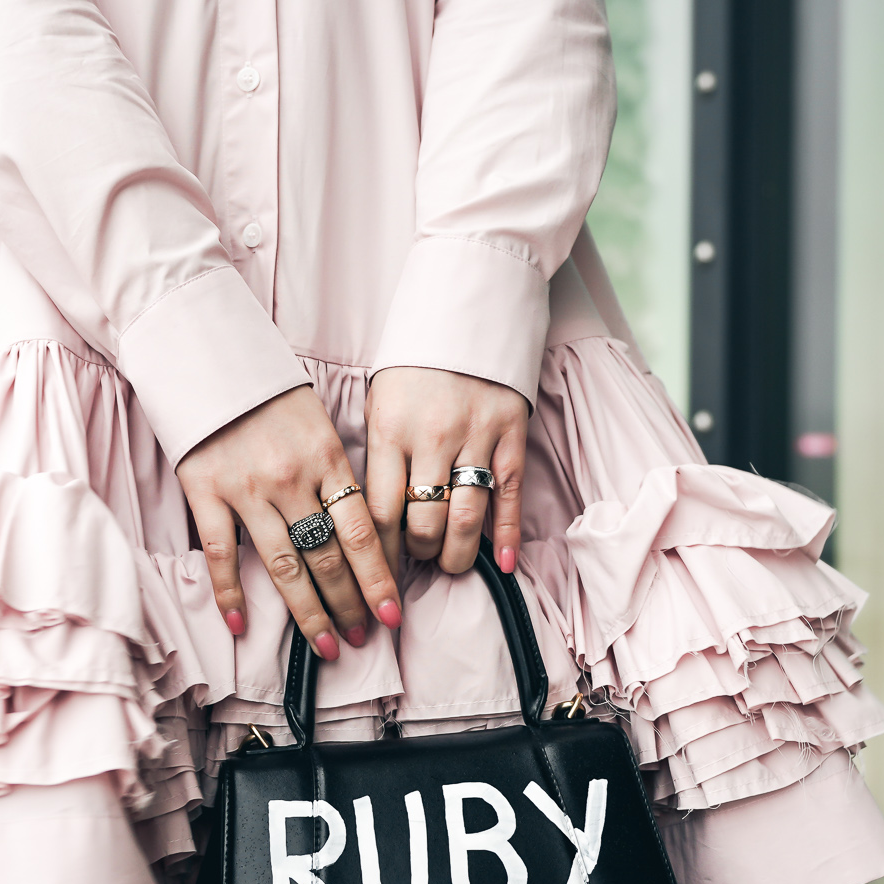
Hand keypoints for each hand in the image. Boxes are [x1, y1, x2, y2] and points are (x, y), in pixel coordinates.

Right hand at [175, 387, 401, 660]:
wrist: (207, 357)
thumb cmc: (269, 394)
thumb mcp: (318, 423)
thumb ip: (337, 475)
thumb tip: (362, 530)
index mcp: (327, 458)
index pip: (364, 532)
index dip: (380, 579)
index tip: (393, 614)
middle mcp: (292, 479)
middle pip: (330, 557)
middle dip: (351, 605)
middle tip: (364, 639)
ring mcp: (247, 489)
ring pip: (285, 566)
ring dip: (310, 613)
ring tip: (327, 645)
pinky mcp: (205, 493)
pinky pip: (221, 554)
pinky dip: (231, 592)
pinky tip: (242, 625)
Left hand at [363, 367, 527, 575]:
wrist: (466, 312)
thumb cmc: (413, 367)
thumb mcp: (378, 403)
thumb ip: (378, 457)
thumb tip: (372, 520)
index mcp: (390, 431)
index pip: (380, 513)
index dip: (379, 553)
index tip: (378, 572)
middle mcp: (432, 438)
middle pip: (424, 522)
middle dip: (419, 554)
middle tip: (418, 560)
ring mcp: (476, 437)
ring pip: (466, 517)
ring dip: (456, 553)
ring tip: (449, 565)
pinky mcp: (511, 434)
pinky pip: (509, 495)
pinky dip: (505, 534)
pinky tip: (501, 562)